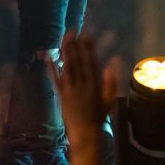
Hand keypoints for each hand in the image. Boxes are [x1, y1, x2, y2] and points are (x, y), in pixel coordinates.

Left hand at [51, 34, 116, 149]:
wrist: (85, 134)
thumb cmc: (98, 116)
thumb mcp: (109, 99)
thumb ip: (111, 81)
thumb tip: (114, 61)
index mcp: (94, 85)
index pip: (91, 62)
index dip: (88, 47)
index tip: (87, 34)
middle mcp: (82, 85)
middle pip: (78, 61)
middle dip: (75, 45)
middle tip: (73, 31)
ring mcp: (70, 90)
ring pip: (67, 67)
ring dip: (66, 51)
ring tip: (65, 38)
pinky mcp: (61, 95)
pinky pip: (56, 80)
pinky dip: (53, 68)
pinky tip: (50, 57)